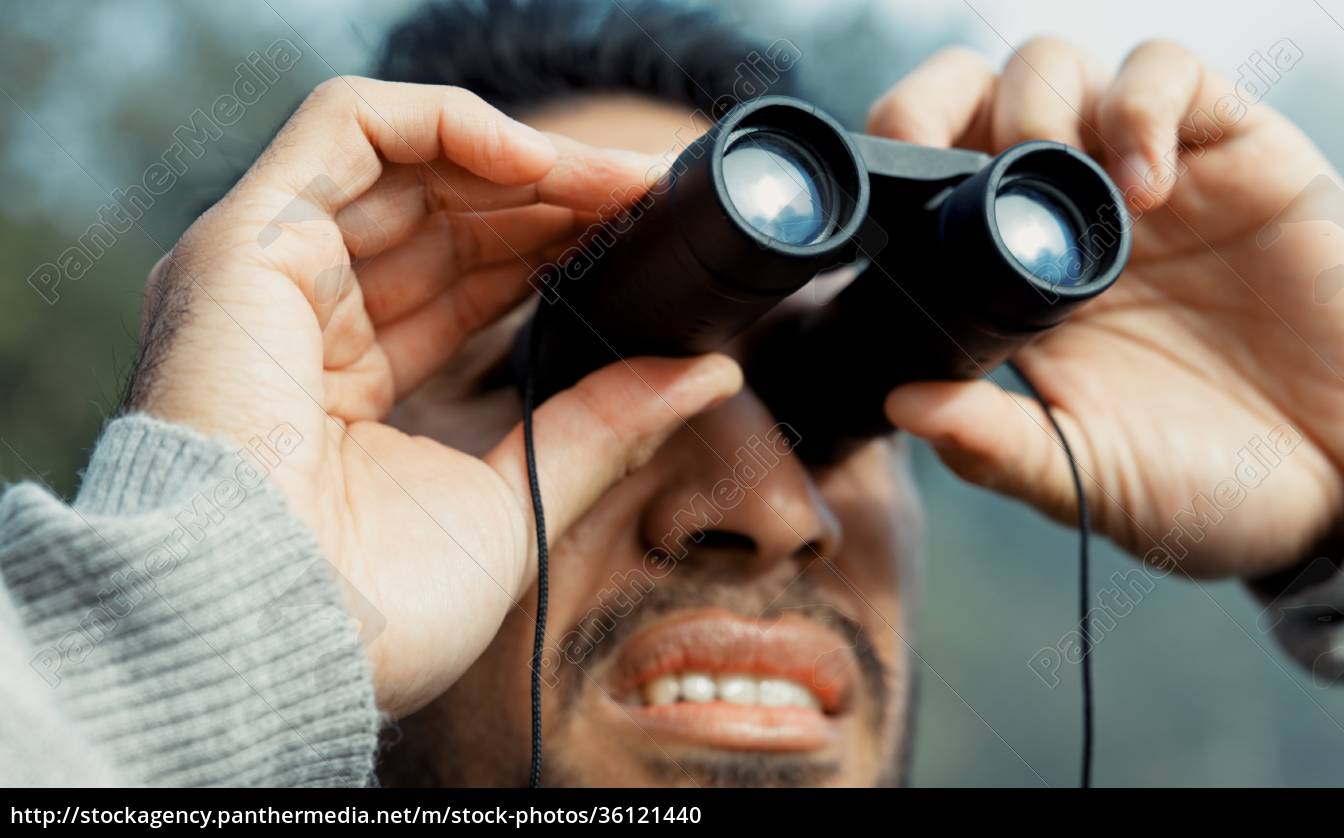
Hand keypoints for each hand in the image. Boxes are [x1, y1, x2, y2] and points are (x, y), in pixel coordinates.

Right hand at [129, 77, 740, 715]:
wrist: (276, 646)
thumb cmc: (374, 612)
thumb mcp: (517, 499)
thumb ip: (602, 422)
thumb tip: (708, 373)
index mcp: (342, 388)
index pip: (456, 285)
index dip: (548, 251)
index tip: (637, 240)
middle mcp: (296, 321)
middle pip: (438, 219)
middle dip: (550, 200)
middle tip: (644, 200)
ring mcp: (264, 275)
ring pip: (405, 164)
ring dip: (524, 163)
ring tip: (620, 183)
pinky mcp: (245, 242)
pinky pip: (349, 129)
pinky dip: (453, 125)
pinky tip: (546, 166)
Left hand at [868, 40, 1343, 577]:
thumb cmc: (1207, 486)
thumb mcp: (1086, 475)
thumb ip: (996, 446)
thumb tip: (900, 403)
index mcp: (1012, 285)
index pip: (929, 183)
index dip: (895, 163)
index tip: (875, 192)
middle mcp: (1067, 218)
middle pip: (976, 100)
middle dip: (936, 103)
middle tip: (930, 154)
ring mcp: (1143, 182)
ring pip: (1059, 69)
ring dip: (1034, 102)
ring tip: (1050, 174)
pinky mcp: (1230, 152)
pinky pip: (1170, 75)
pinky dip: (1142, 106)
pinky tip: (1145, 184)